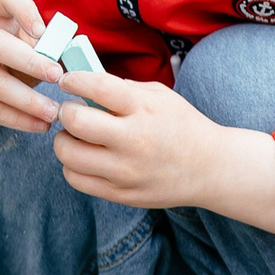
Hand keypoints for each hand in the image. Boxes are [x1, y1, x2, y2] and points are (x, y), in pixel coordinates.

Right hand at [0, 0, 61, 132]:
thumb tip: (77, 60)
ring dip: (27, 100)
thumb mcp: (31, 47)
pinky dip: (19, 120)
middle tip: (57, 76)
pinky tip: (40, 124)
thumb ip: (50, 48)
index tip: (42, 30)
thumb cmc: (16, 59)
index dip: (23, 9)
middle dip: (29, 62)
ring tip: (54, 112)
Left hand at [51, 68, 274, 234]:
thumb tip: (83, 85)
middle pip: (76, 122)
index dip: (74, 80)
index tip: (68, 81)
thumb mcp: (158, 96)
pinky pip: (75, 179)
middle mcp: (133, 141)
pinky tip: (85, 156)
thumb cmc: (181, 125)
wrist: (209, 168)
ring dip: (65, 140)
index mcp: (144, 110)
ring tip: (77, 136)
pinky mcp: (120, 194)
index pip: (97, 87)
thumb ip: (121, 89)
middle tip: (72, 111)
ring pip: (68, 154)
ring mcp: (125, 171)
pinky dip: (72, 165)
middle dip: (66, 111)